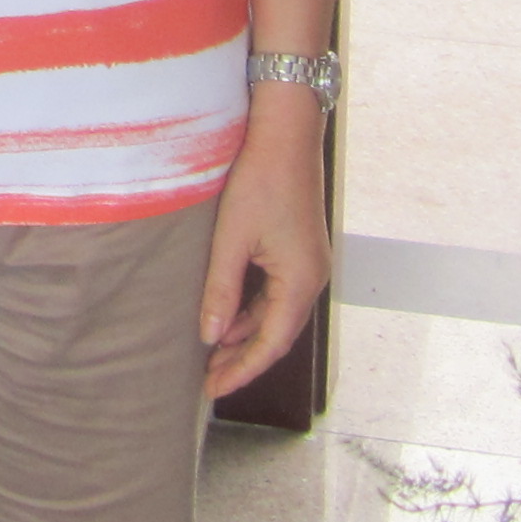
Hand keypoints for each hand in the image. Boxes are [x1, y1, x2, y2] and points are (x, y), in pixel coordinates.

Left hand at [200, 92, 332, 399]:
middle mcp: (312, 278)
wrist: (285, 131)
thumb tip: (210, 337)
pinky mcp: (299, 248)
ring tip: (212, 354)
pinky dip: (253, 310)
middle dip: (243, 359)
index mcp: (300, 282)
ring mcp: (309, 263)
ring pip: (276, 315)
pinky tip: (228, 316)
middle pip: (277, 335)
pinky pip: (277, 293)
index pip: (270, 344)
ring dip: (247, 335)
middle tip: (208, 380)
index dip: (240, 370)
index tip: (211, 390)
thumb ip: (221, 290)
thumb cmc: (259, 178)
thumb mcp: (232, 237)